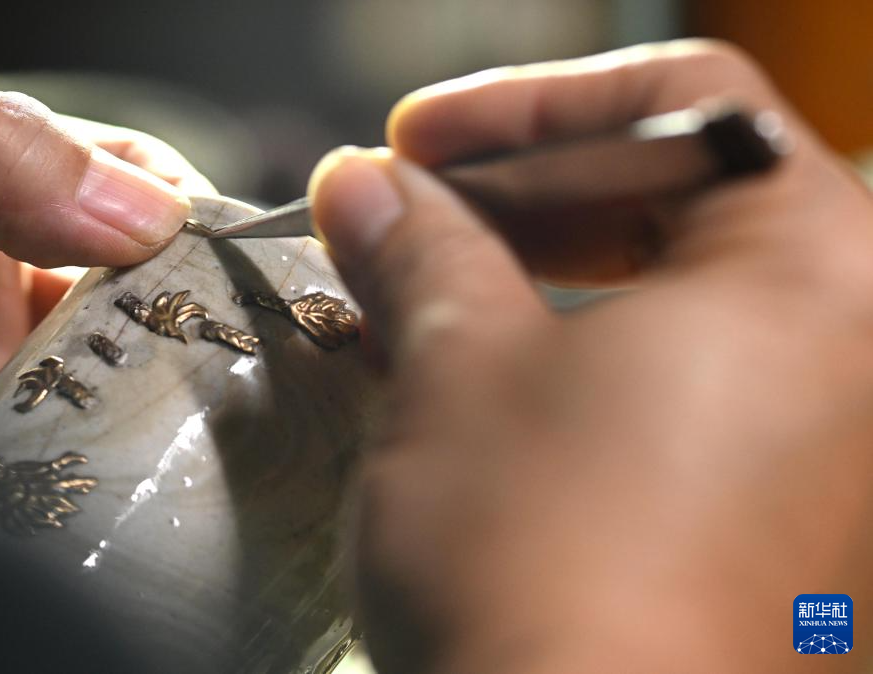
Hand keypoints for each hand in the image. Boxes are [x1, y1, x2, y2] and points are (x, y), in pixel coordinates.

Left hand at [0, 78, 212, 497]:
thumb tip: (142, 212)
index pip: (130, 175)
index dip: (187, 211)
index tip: (237, 266)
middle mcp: (9, 257)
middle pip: (148, 275)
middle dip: (201, 308)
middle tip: (247, 356)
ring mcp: (3, 352)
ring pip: (129, 360)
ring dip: (173, 386)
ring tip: (224, 416)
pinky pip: (84, 439)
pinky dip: (124, 450)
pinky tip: (154, 461)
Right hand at [310, 41, 872, 672]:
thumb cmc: (547, 572)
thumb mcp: (457, 370)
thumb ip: (419, 252)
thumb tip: (369, 193)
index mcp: (815, 268)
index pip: (680, 102)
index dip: (526, 107)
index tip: (419, 141)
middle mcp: (853, 345)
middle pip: (676, 194)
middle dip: (520, 193)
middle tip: (410, 208)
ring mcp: (821, 437)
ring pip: (668, 293)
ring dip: (532, 274)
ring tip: (421, 292)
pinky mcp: (772, 507)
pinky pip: (675, 379)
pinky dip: (574, 353)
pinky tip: (479, 373)